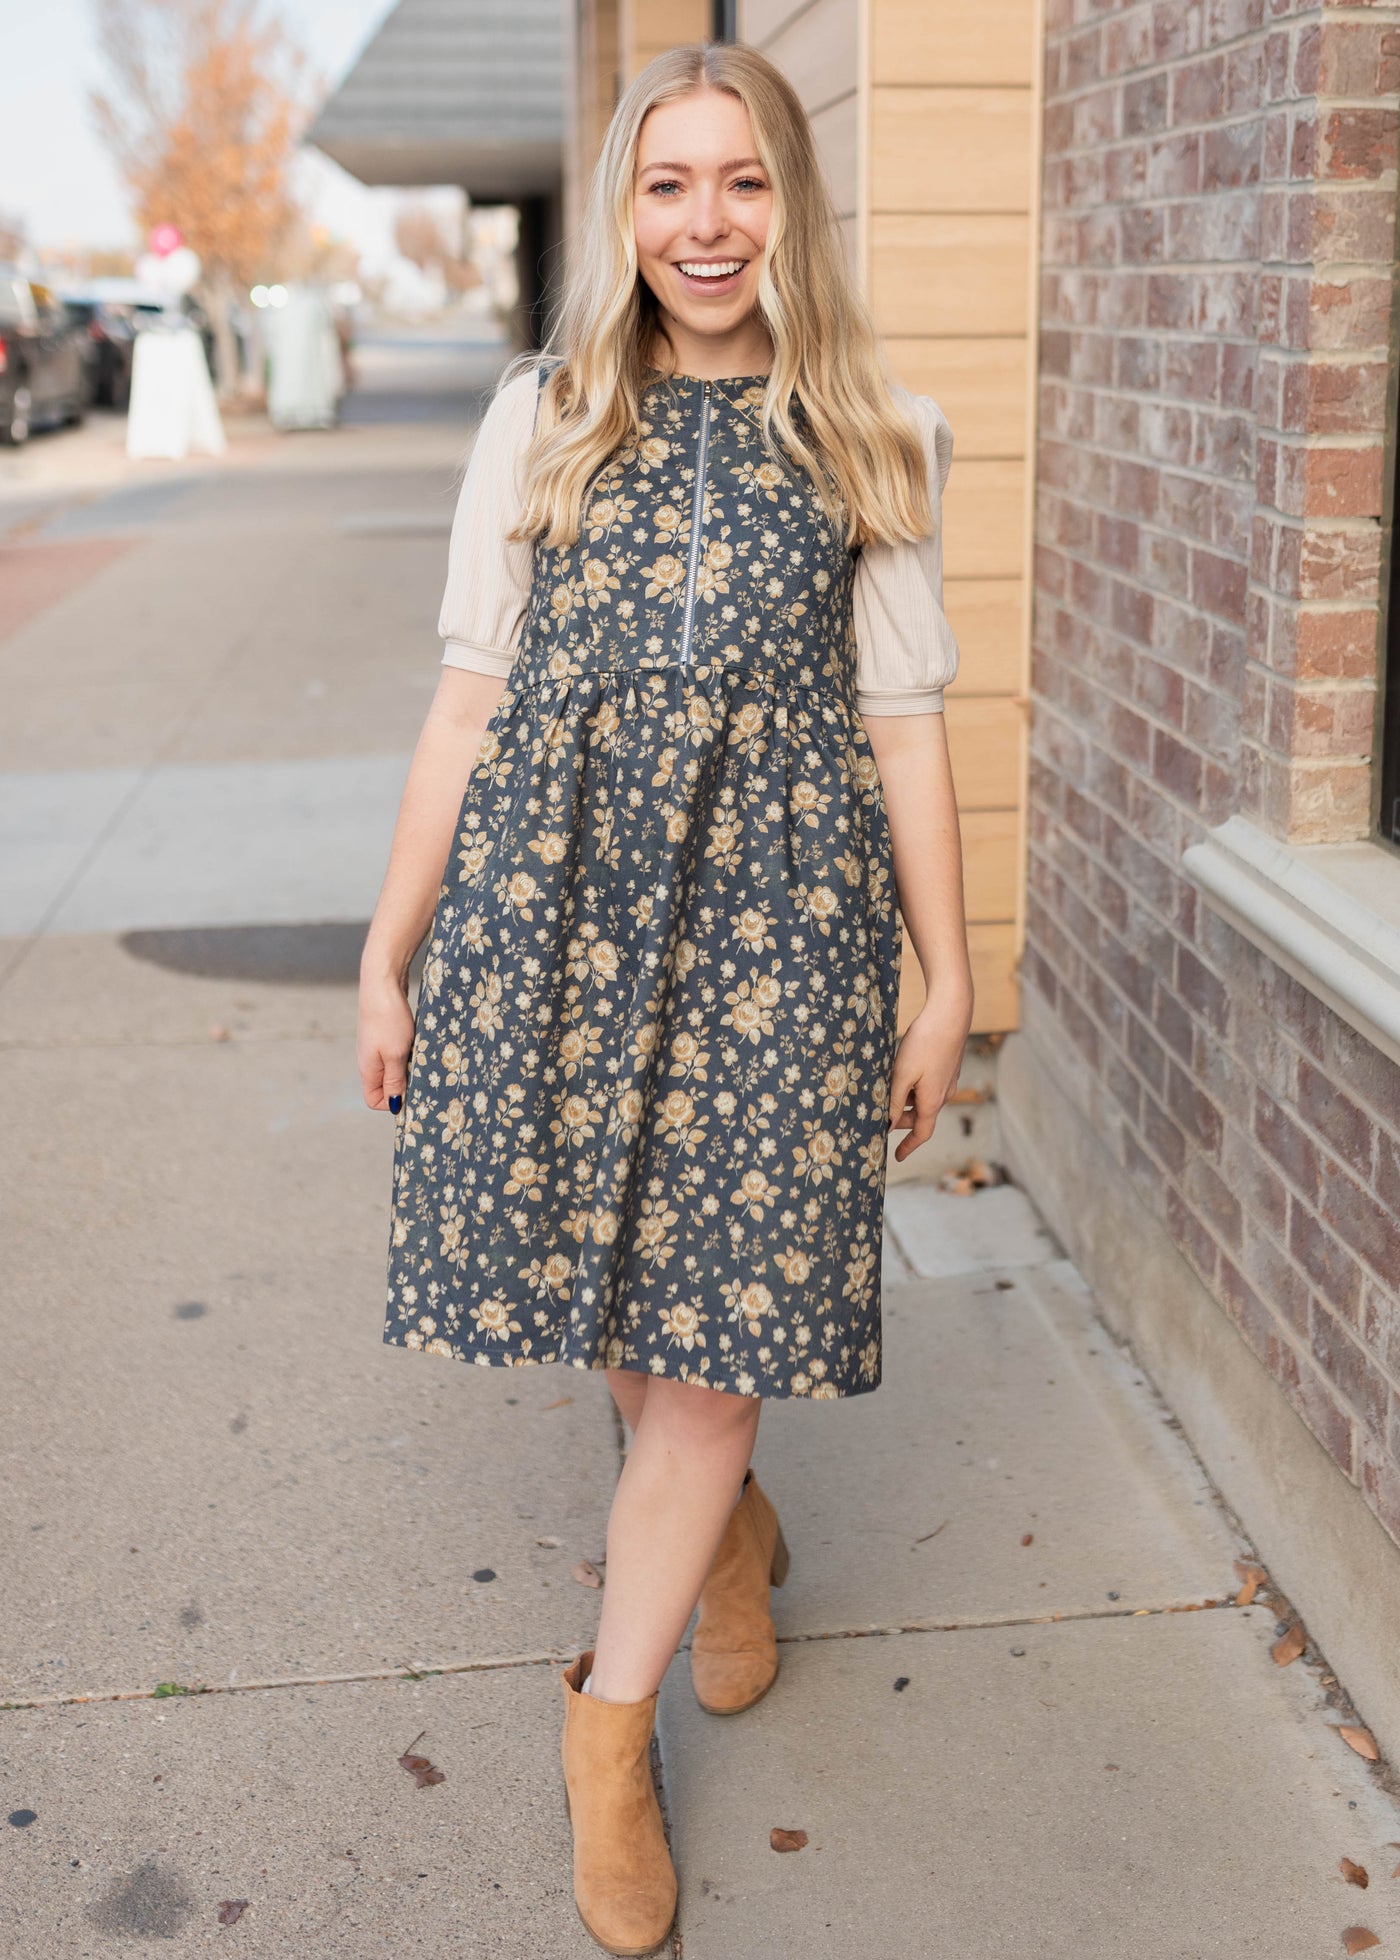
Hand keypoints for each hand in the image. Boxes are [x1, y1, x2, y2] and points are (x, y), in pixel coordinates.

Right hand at [357, 970, 415, 1113]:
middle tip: (420, 1073)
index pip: (374, 1100)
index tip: (411, 1089)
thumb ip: (395, 1081)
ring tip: (419, 1056)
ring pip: (393, 1069)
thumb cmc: (388, 1019)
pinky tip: (417, 1043)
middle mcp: (368, 1061)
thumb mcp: (395, 1054)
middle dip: (404, 1085)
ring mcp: (375, 1047)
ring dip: (408, 1067)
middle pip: (385, 1086)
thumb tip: (395, 1106)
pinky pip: (396, 1054)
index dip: (393, 1102)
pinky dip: (408, 1053)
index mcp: (367, 1070)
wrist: (382, 982)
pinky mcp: (384, 1035)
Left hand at [887, 983, 973, 1162]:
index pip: (922, 1133)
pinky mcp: (947, 1068)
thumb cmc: (925, 1043)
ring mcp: (947, 1080)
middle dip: (902, 1120)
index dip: (909, 1146)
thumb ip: (896, 1101)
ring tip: (887, 1091)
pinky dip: (914, 1088)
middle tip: (880, 1116)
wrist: (950, 1014)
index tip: (897, 1157)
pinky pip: (928, 1086)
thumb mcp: (903, 1074)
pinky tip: (902, 1073)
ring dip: (906, 1101)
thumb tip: (890, 1126)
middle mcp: (944, 1094)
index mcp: (933, 1100)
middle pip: (920, 1116)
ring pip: (923, 1100)